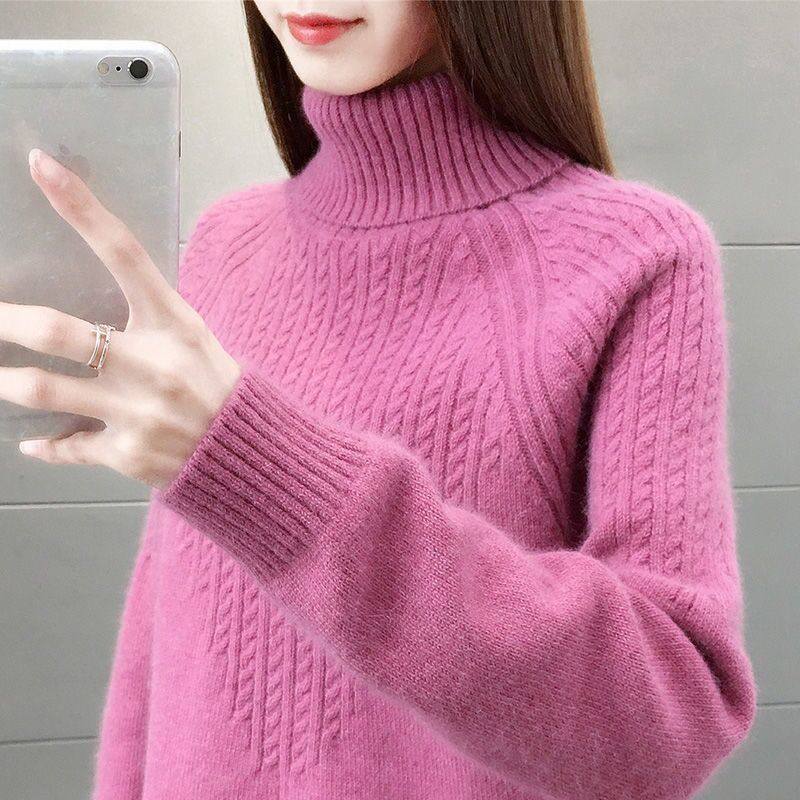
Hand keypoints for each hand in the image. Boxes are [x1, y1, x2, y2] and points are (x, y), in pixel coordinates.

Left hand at [2, 147, 241, 488]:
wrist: (246, 451)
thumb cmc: (212, 382)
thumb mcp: (189, 334)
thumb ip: (144, 311)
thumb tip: (82, 299)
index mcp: (172, 323)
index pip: (124, 253)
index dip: (80, 208)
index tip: (39, 166)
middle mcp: (151, 364)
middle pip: (58, 331)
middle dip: (5, 321)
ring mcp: (137, 411)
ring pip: (43, 391)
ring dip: (5, 383)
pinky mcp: (127, 454)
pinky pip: (67, 446)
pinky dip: (44, 444)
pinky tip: (33, 440)